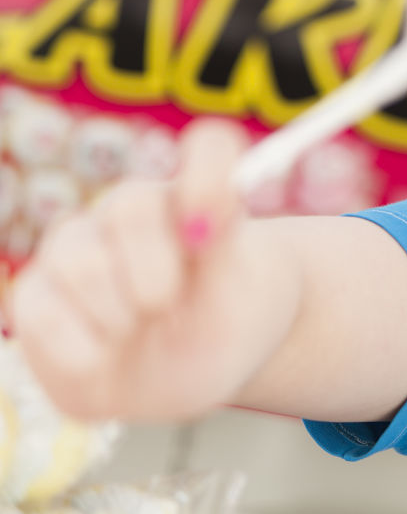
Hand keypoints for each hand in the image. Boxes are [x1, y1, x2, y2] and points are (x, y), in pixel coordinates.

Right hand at [9, 119, 282, 421]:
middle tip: (170, 305)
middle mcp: (130, 211)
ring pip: (84, 265)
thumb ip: (228, 243)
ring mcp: (76, 248)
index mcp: (194, 198)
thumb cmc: (219, 328)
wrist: (182, 387)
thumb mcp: (240, 293)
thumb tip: (218, 199)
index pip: (211, 148)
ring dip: (124, 315)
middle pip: (132, 206)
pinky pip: (46, 316)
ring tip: (143, 330)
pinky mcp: (36, 296)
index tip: (211, 232)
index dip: (211, 173)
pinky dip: (86, 351)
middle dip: (159, 270)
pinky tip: (107, 356)